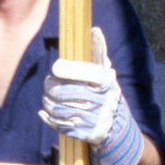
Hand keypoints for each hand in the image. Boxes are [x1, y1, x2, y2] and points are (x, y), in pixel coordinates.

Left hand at [39, 27, 144, 164]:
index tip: (56, 67)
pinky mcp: (87, 134)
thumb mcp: (106, 74)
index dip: (65, 69)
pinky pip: (60, 125)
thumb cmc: (107, 94)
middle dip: (51, 86)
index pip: (81, 72)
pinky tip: (44, 113)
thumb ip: (98, 54)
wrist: (119, 129)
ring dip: (48, 102)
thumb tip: (94, 30)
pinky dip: (48, 119)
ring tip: (47, 97)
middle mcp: (102, 101)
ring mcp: (95, 119)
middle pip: (64, 91)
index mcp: (106, 82)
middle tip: (48, 84)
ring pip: (59, 108)